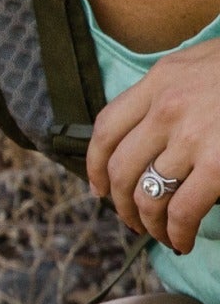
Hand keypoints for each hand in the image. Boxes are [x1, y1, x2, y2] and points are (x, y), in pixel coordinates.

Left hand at [88, 38, 219, 254]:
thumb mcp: (207, 62)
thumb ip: (176, 89)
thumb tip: (155, 132)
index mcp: (162, 78)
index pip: (106, 128)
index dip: (95, 165)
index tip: (98, 187)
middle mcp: (168, 107)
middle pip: (121, 169)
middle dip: (121, 204)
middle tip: (132, 221)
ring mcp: (192, 136)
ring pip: (148, 195)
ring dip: (148, 224)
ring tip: (160, 234)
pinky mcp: (219, 164)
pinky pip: (183, 210)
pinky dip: (177, 233)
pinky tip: (181, 241)